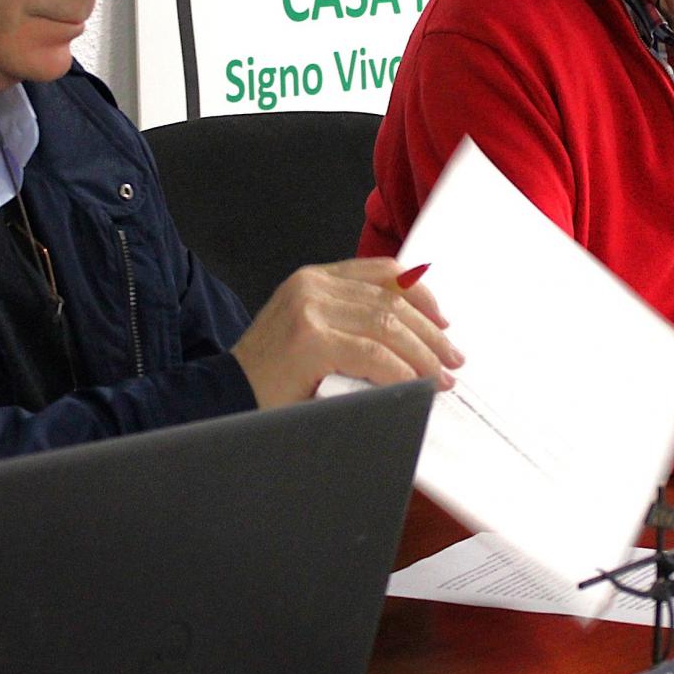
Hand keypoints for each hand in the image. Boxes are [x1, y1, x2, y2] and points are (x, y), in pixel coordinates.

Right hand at [231, 258, 462, 408]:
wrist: (221, 400)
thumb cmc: (267, 378)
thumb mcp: (310, 336)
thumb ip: (348, 325)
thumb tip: (408, 338)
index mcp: (313, 279)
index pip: (381, 273)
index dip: (420, 295)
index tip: (443, 320)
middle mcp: (311, 286)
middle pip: (391, 300)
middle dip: (430, 333)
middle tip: (453, 359)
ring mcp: (309, 310)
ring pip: (387, 325)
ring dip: (423, 355)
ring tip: (442, 377)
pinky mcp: (309, 340)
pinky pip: (372, 354)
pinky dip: (401, 372)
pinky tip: (416, 386)